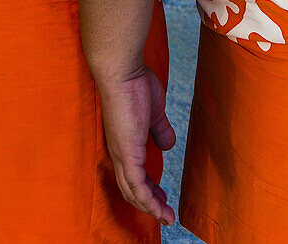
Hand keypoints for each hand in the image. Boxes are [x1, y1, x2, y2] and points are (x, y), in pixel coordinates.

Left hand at [97, 65, 175, 225]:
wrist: (122, 70)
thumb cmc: (135, 83)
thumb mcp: (155, 111)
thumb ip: (160, 129)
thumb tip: (169, 145)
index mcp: (123, 141)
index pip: (133, 172)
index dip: (147, 187)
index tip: (162, 195)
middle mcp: (118, 151)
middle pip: (130, 187)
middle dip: (149, 202)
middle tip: (165, 212)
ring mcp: (121, 154)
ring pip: (133, 192)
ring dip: (150, 208)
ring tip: (167, 217)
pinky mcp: (127, 153)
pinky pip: (137, 187)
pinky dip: (149, 202)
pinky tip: (160, 210)